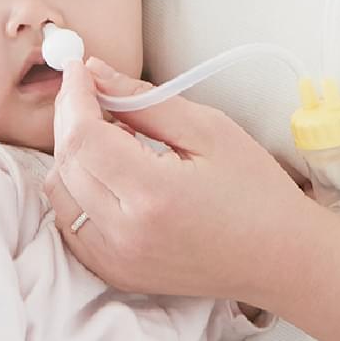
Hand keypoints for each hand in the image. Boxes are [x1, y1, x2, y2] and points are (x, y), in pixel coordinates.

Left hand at [46, 58, 313, 300]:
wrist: (279, 256)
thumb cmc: (256, 190)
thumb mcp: (209, 129)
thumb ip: (145, 100)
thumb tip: (96, 73)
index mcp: (152, 194)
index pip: (84, 136)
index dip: (75, 95)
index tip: (80, 68)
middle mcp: (124, 234)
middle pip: (66, 162)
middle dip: (70, 117)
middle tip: (92, 90)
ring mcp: (116, 260)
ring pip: (60, 192)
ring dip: (72, 153)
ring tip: (111, 133)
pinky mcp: (115, 272)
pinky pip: (71, 223)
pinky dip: (77, 188)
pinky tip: (109, 170)